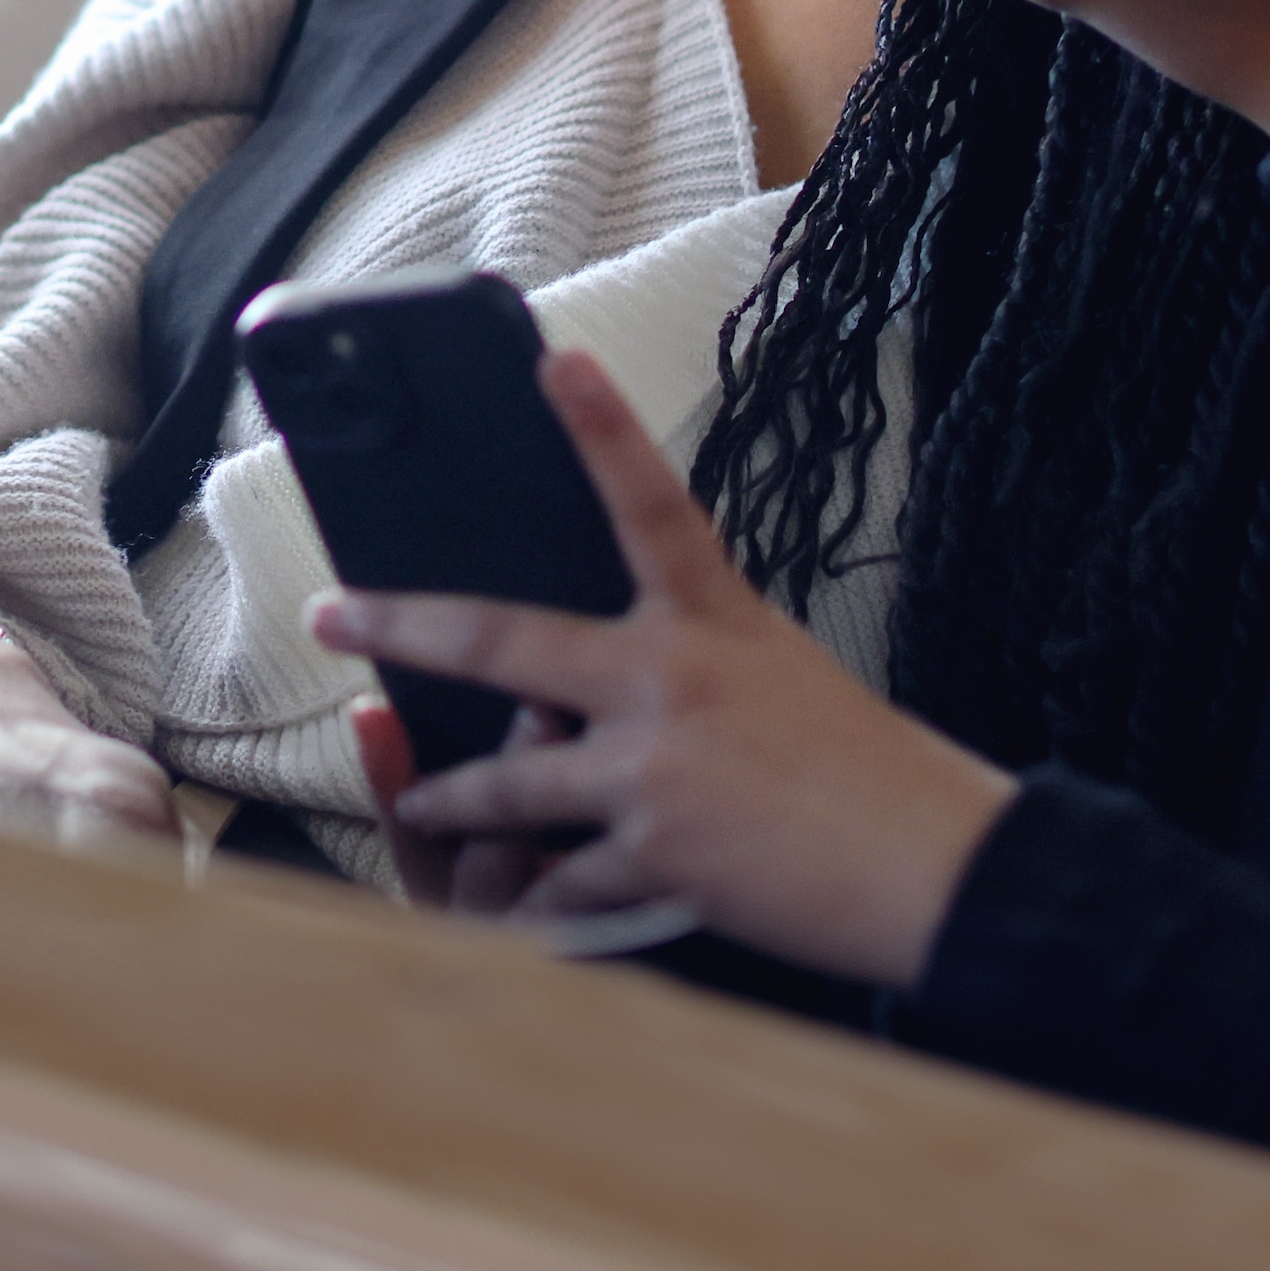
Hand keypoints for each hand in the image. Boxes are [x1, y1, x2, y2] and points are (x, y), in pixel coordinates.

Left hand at [309, 349, 1013, 982]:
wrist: (936, 867)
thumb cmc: (869, 774)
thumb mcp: (781, 676)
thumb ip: (691, 663)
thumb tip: (602, 685)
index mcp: (714, 620)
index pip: (652, 503)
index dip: (603, 427)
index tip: (556, 359)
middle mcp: (672, 679)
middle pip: (506, 641)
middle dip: (406, 624)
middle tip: (333, 613)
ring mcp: (655, 768)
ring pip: (509, 782)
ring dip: (453, 797)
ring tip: (419, 797)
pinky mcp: (656, 854)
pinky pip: (565, 880)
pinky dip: (550, 900)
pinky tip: (534, 911)